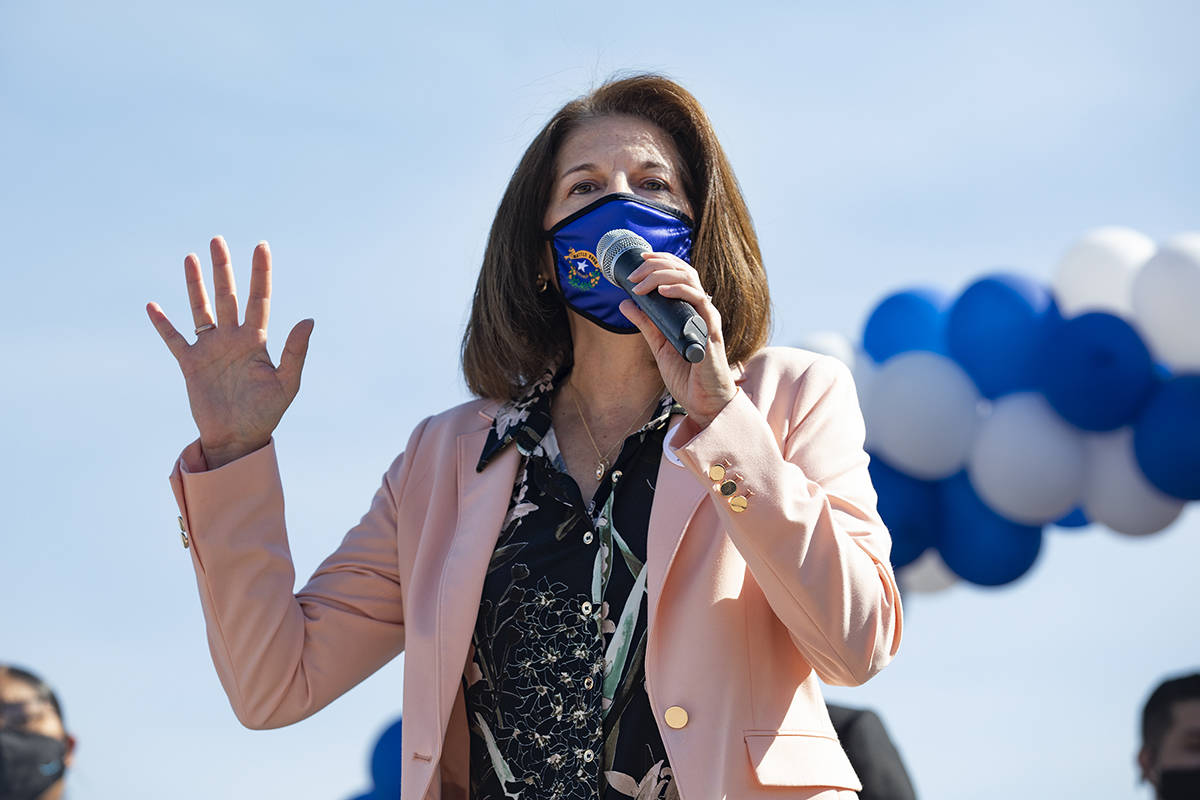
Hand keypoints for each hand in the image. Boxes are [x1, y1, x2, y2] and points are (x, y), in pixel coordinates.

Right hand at [146, 236, 313, 468]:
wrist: (239, 438)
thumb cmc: (266, 413)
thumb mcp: (286, 383)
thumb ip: (296, 351)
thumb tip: (309, 319)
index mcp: (257, 340)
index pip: (259, 298)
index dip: (260, 273)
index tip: (261, 246)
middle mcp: (233, 338)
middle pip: (227, 295)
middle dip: (223, 268)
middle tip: (217, 240)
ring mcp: (210, 349)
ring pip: (201, 309)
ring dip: (195, 285)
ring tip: (190, 258)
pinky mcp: (190, 364)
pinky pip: (175, 339)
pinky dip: (163, 324)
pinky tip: (152, 306)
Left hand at [620, 252, 736, 428]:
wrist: (703, 403)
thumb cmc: (687, 376)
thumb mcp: (659, 345)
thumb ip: (646, 324)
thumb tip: (625, 303)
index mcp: (691, 310)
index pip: (680, 274)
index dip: (662, 261)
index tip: (639, 260)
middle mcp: (702, 309)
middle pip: (684, 271)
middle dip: (657, 265)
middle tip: (633, 274)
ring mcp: (708, 319)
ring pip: (690, 281)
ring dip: (663, 275)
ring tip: (642, 282)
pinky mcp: (711, 332)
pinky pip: (699, 302)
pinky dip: (680, 291)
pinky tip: (661, 290)